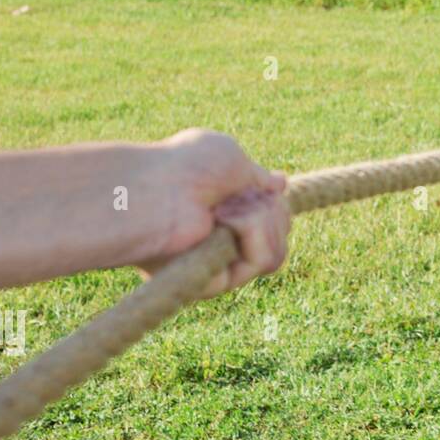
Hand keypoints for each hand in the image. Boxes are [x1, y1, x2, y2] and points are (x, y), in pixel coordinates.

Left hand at [137, 129, 290, 298]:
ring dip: (263, 220)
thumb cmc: (186, 166)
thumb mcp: (233, 159)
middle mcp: (226, 234)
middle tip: (240, 195)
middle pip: (281, 230)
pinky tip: (227, 221)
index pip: (274, 214)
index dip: (276, 201)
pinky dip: (254, 233)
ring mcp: (223, 257)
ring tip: (226, 209)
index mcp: (226, 205)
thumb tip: (280, 184)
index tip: (269, 186)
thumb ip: (259, 176)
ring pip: (277, 249)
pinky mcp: (219, 279)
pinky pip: (263, 260)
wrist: (157, 189)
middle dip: (271, 207)